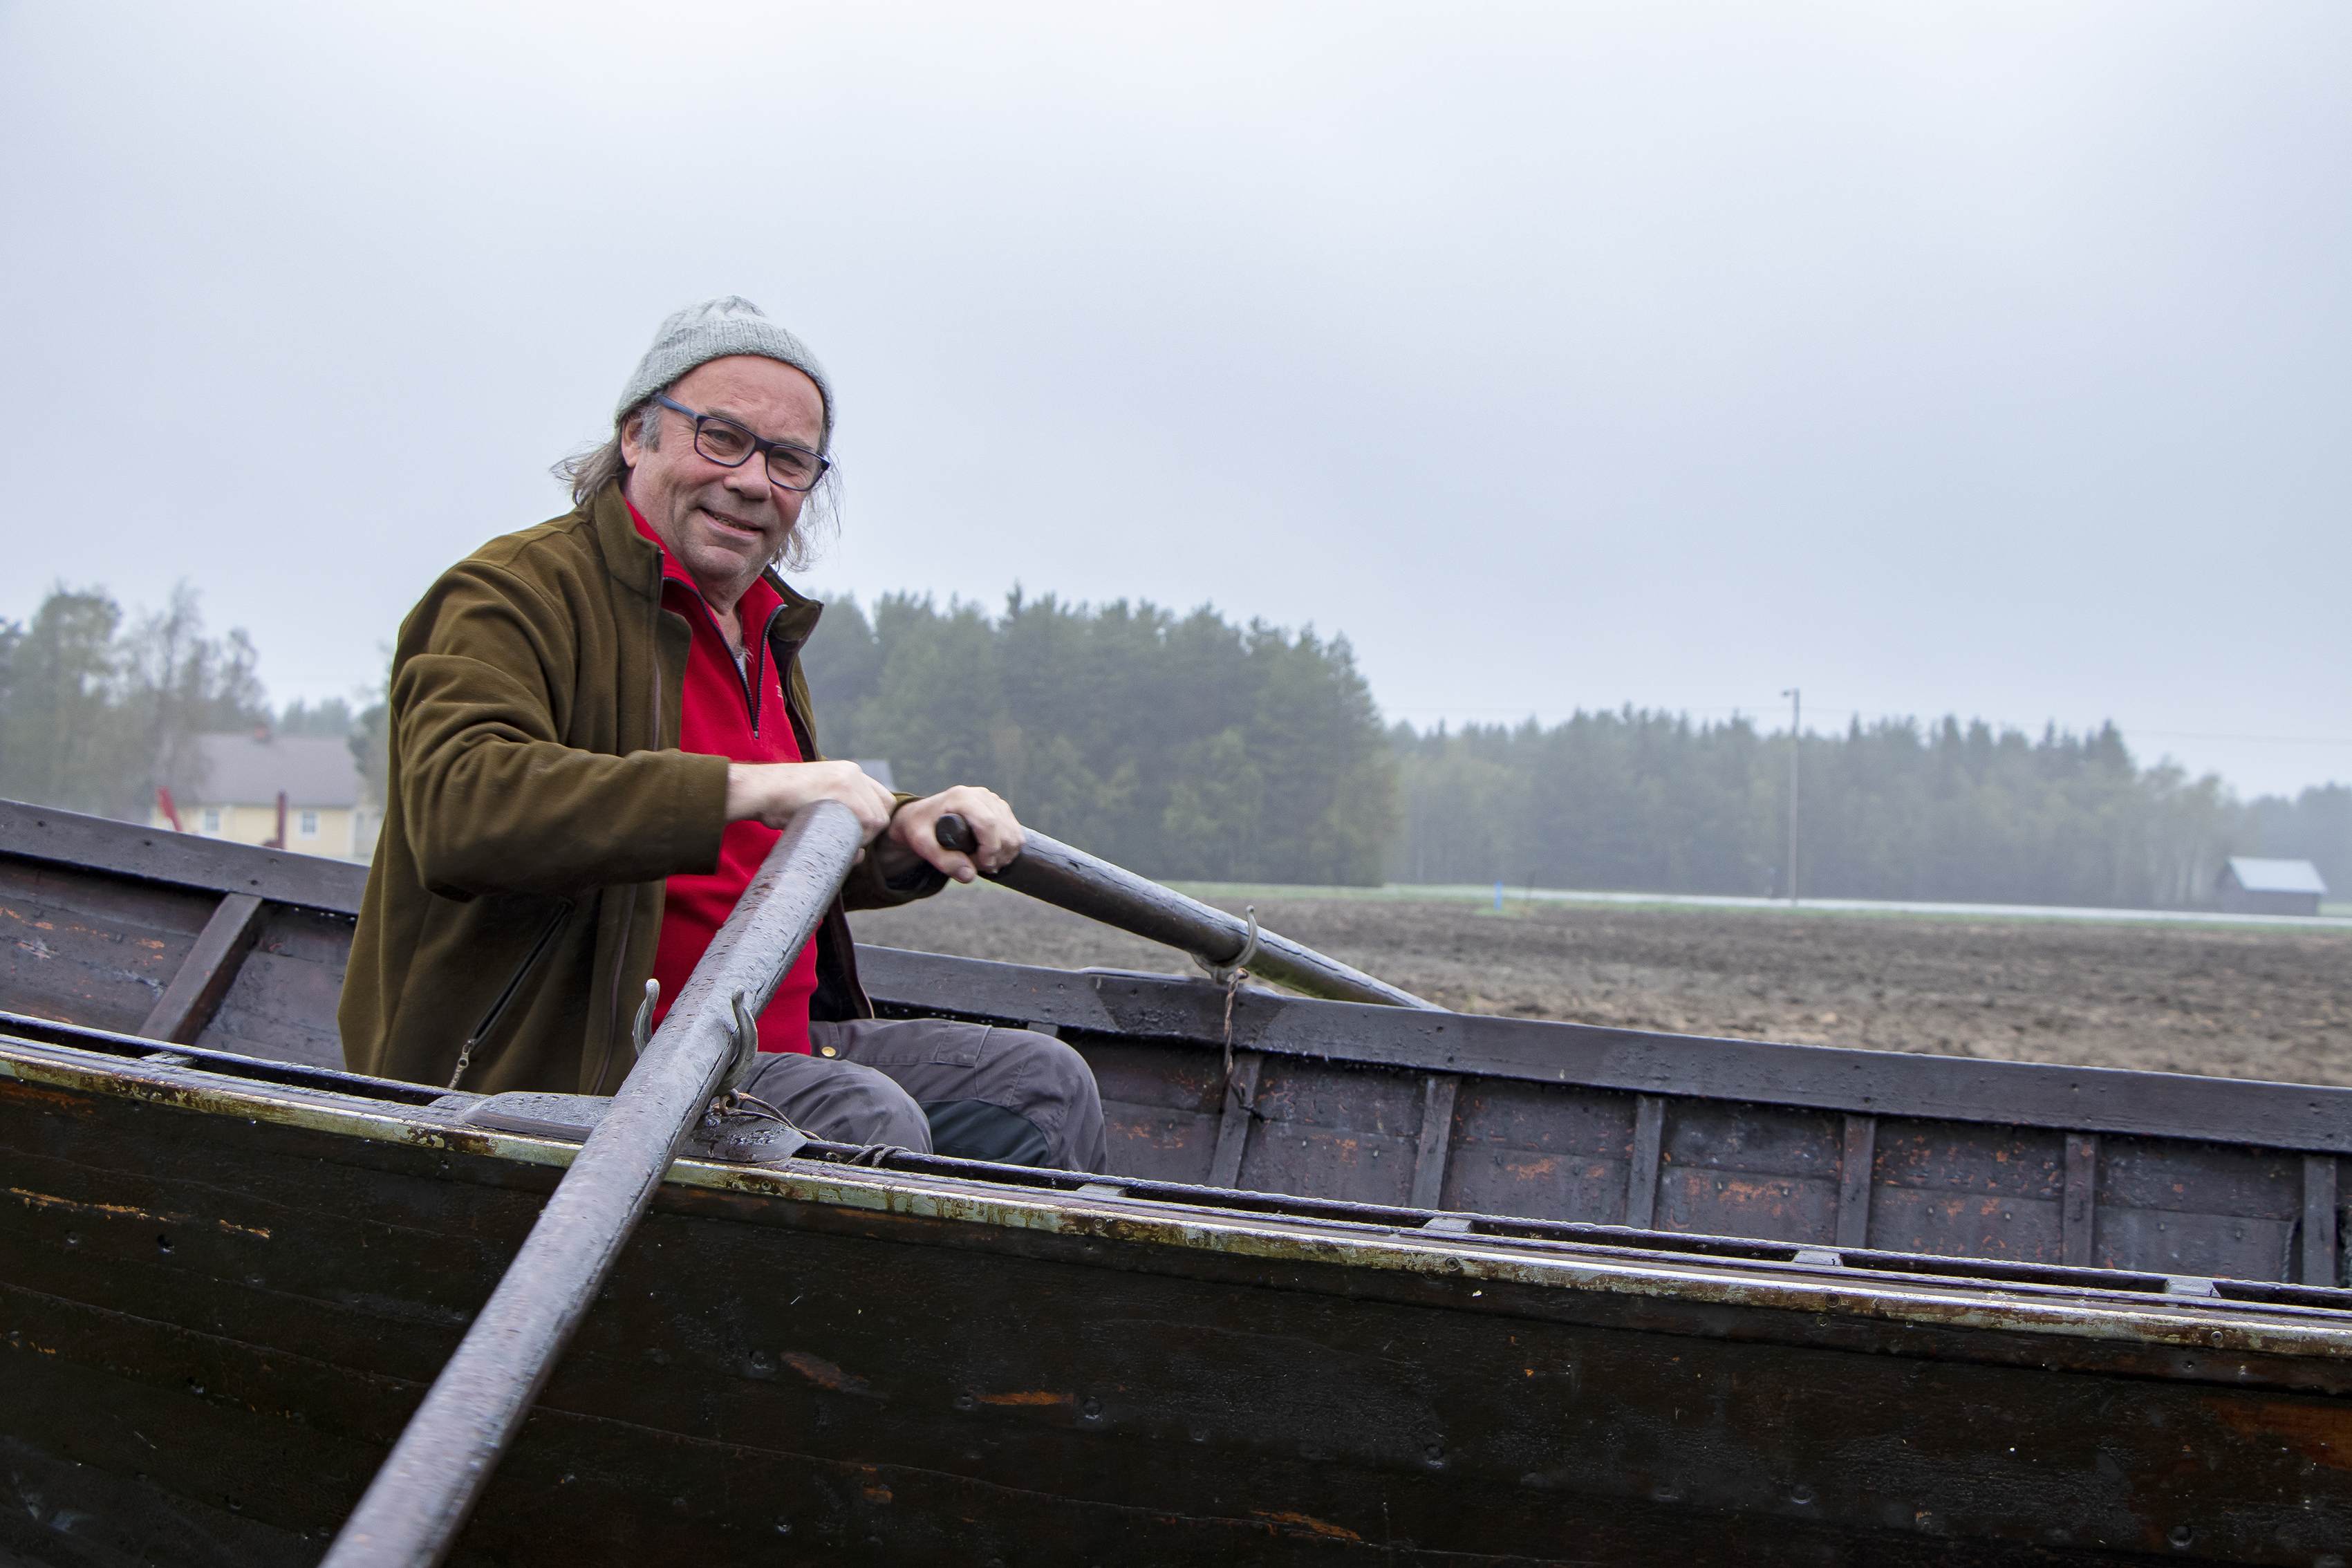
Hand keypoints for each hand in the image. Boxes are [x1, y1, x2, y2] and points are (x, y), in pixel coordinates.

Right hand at [724, 761, 895, 840]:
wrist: (760, 791)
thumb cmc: (779, 805)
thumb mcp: (814, 809)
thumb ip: (837, 822)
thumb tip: (859, 855)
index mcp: (848, 773)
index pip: (881, 801)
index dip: (873, 821)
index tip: (856, 833)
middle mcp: (853, 773)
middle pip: (883, 811)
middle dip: (870, 832)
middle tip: (844, 840)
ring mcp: (850, 779)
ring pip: (877, 820)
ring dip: (863, 837)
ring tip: (834, 838)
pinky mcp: (844, 789)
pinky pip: (868, 820)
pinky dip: (858, 836)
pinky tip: (835, 837)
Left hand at [886, 785, 1024, 883]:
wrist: (923, 817)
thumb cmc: (920, 828)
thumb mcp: (922, 845)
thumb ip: (943, 861)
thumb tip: (969, 875)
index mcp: (962, 798)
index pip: (988, 823)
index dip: (989, 849)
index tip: (980, 865)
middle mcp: (981, 795)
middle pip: (1005, 831)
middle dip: (995, 856)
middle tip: (976, 867)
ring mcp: (994, 801)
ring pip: (1014, 835)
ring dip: (1003, 856)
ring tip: (981, 863)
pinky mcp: (1001, 809)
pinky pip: (1016, 834)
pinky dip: (1008, 851)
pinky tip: (991, 857)